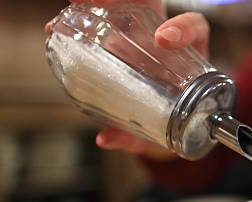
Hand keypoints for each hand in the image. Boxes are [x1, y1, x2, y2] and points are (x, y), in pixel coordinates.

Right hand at [45, 1, 210, 160]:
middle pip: (154, 9)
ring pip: (126, 9)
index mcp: (189, 60)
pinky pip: (102, 21)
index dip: (184, 29)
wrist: (165, 131)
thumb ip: (135, 137)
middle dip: (129, 2)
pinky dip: (80, 19)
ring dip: (99, 5)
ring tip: (73, 7)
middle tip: (104, 6)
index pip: (195, 29)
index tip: (164, 38)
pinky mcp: (118, 39)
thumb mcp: (155, 135)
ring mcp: (141, 38)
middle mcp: (165, 43)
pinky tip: (57, 27)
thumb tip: (105, 139)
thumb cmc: (167, 129)